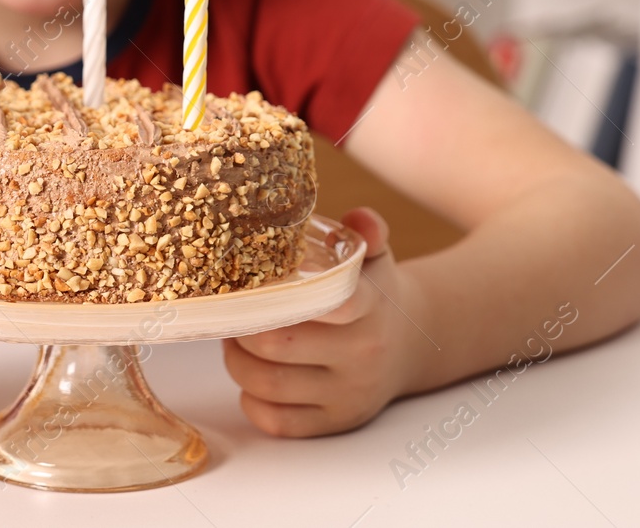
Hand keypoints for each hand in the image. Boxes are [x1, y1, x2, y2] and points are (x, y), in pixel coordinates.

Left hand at [221, 207, 418, 436]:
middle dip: (239, 328)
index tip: (254, 284)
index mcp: (371, 307)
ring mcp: (348, 394)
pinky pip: (277, 421)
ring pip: (268, 384)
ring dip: (236, 362)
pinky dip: (251, 399)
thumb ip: (367, 231)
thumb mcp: (375, 257)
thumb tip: (358, 217)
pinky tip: (252, 376)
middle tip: (230, 312)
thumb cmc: (374, 293)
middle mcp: (363, 354)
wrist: (409, 345)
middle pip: (276, 344)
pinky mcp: (335, 423)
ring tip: (234, 340)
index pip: (330, 301)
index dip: (284, 294)